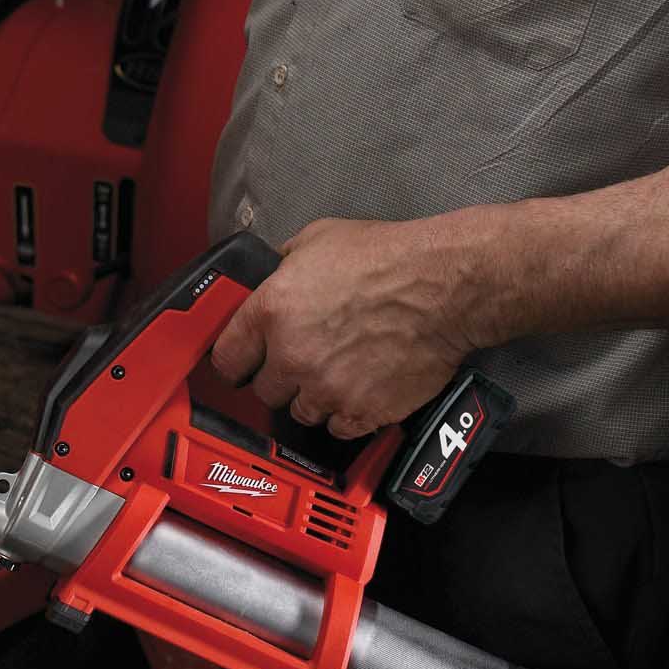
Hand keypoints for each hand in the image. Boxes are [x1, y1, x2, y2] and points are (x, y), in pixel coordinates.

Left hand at [205, 216, 484, 437]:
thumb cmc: (387, 258)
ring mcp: (327, 389)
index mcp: (271, 311)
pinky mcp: (362, 411)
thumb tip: (272, 276)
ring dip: (312, 396)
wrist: (443, 287)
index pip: (225, 358)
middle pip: (264, 390)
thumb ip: (283, 266)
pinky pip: (337, 428)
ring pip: (301, 412)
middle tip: (302, 358)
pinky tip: (357, 390)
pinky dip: (345, 414)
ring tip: (336, 371)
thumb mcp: (318, 240)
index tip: (242, 362)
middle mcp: (292, 355)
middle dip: (279, 376)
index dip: (234, 360)